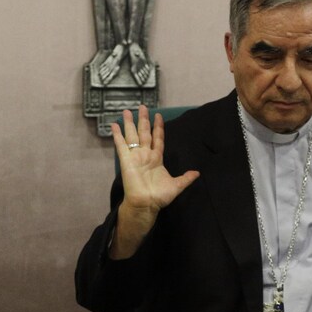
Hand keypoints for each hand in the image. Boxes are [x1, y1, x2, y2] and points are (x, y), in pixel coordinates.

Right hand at [109, 106, 198, 258]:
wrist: (146, 204)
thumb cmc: (159, 196)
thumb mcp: (176, 185)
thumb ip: (186, 178)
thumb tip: (197, 173)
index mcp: (157, 158)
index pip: (158, 138)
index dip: (158, 127)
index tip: (159, 116)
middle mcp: (145, 154)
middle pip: (144, 132)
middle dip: (143, 120)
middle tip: (142, 106)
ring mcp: (135, 156)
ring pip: (132, 135)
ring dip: (129, 123)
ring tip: (126, 111)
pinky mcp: (126, 160)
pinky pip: (121, 145)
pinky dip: (117, 135)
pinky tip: (114, 125)